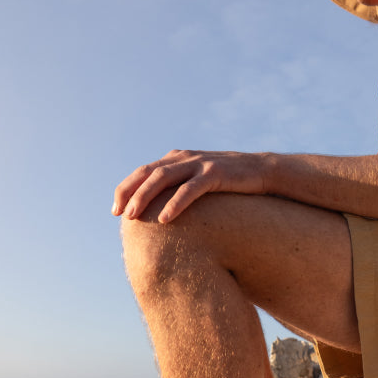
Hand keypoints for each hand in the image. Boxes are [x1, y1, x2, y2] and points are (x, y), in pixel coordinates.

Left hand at [112, 149, 266, 223]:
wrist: (262, 171)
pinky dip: (175, 204)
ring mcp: (199, 164)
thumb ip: (180, 186)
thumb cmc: (229, 182)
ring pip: (163, 178)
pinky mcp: (215, 173)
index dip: (126, 188)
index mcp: (176, 159)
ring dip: (145, 198)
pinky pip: (190, 190)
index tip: (115, 210)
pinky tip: (165, 220)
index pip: (142, 171)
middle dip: (129, 193)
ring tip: (134, 217)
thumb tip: (159, 211)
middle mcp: (183, 158)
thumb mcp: (199, 180)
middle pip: (147, 173)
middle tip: (119, 214)